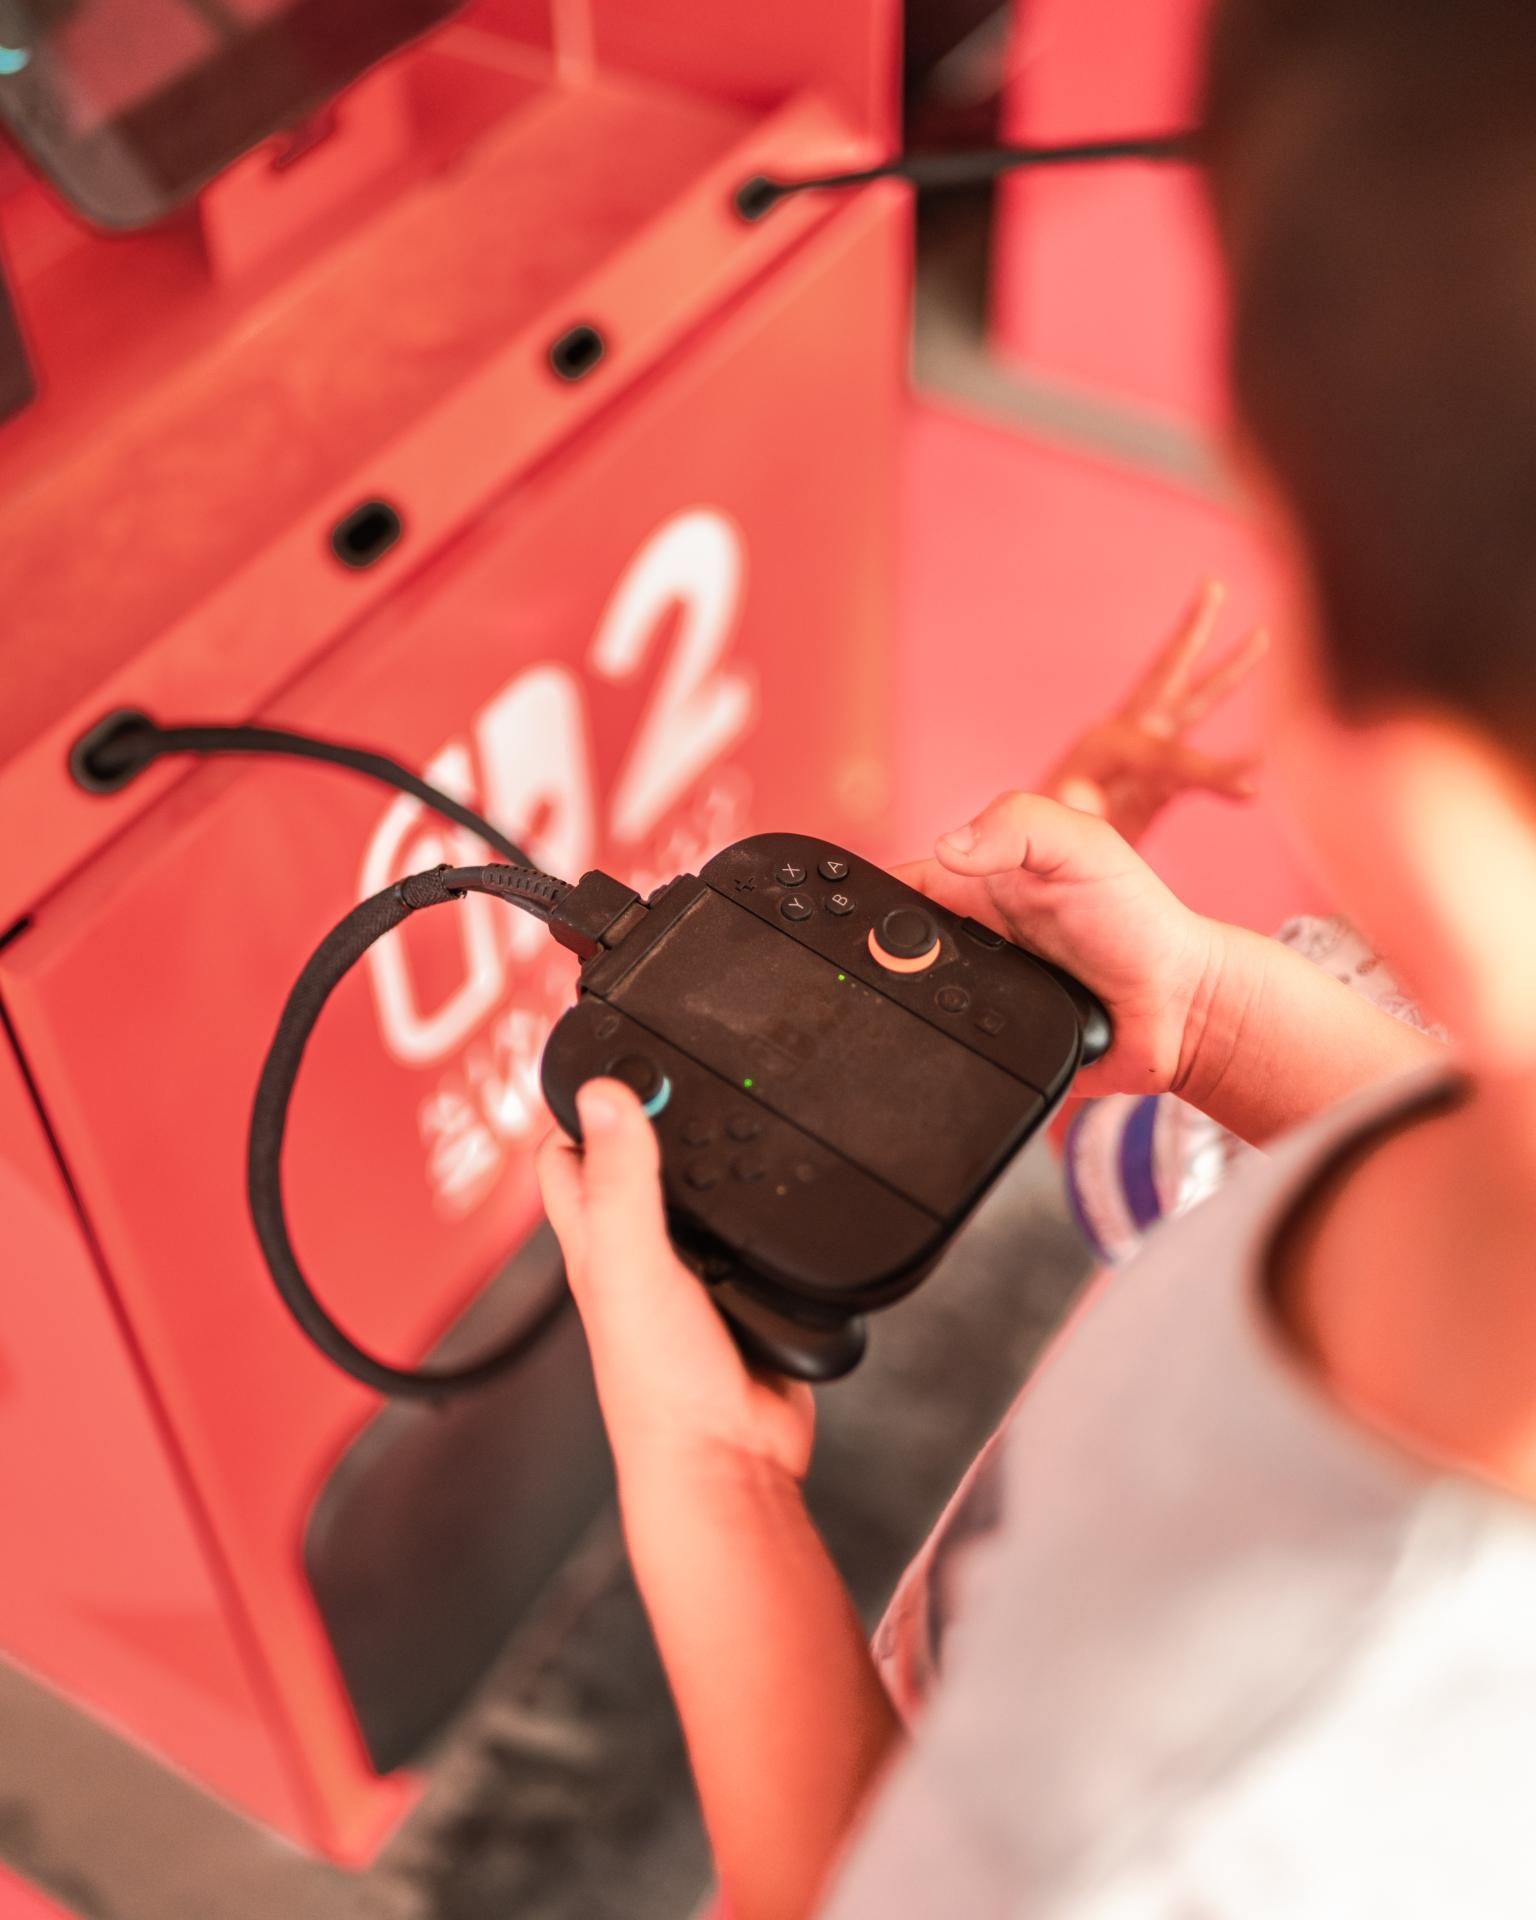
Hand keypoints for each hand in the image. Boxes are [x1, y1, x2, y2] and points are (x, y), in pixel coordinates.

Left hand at [536, 1080, 814, 1492]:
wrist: (732, 1457)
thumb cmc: (660, 1386)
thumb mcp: (633, 1265)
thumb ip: (621, 1182)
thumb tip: (604, 1095)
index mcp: (596, 1240)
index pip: (566, 1154)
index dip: (577, 1101)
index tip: (607, 1048)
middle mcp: (637, 1253)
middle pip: (632, 1162)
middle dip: (650, 1113)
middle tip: (680, 1061)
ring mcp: (691, 1273)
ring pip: (695, 1195)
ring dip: (713, 1158)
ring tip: (734, 1104)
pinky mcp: (744, 1289)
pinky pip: (752, 1231)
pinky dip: (765, 1205)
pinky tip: (782, 1186)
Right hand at [897, 792, 1224, 1099]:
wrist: (1178, 1010)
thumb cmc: (1136, 920)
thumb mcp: (1083, 846)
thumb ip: (1017, 825)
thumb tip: (946, 847)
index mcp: (974, 881)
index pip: (897, 884)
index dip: (869, 897)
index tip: (854, 912)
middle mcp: (964, 937)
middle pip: (887, 950)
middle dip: (881, 961)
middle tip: (915, 964)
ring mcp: (971, 993)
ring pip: (906, 1004)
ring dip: (906, 1008)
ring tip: (931, 1003)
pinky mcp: (984, 1043)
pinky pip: (942, 1048)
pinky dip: (938, 1047)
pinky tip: (947, 1044)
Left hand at [1041, 581, 1266, 844]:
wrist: (1030, 885)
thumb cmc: (1036, 856)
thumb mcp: (1044, 833)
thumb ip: (1060, 812)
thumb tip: (1078, 798)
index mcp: (1099, 747)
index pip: (1162, 745)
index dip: (1205, 765)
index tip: (1250, 786)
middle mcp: (1120, 742)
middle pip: (1164, 678)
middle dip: (1189, 635)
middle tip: (1212, 588)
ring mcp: (1139, 764)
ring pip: (1189, 707)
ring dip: (1224, 674)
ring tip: (1262, 637)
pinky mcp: (1152, 790)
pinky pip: (1197, 770)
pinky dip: (1228, 768)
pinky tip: (1259, 771)